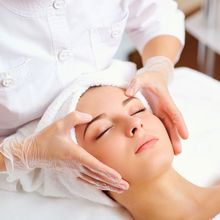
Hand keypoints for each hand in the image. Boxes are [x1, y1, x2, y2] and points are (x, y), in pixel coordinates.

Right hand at [0, 111, 128, 192]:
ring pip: (93, 180)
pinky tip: (104, 186)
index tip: (118, 177)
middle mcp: (75, 165)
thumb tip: (90, 117)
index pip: (94, 164)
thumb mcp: (59, 123)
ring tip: (119, 189)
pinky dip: (97, 184)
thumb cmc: (47, 138)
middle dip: (112, 182)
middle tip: (126, 186)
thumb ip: (75, 118)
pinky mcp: (70, 173)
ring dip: (107, 185)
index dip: (106, 171)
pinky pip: (86, 181)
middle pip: (96, 176)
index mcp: (74, 154)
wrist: (33, 152)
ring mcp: (72, 171)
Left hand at [126, 57, 187, 154]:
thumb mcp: (142, 77)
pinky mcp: (157, 111)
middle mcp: (165, 106)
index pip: (174, 113)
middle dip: (176, 137)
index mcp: (165, 99)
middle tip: (178, 153)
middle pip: (173, 124)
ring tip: (173, 152)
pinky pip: (162, 124)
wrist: (155, 74)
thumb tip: (128, 94)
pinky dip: (164, 133)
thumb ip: (135, 84)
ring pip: (168, 126)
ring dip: (171, 138)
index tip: (185, 136)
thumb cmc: (148, 76)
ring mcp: (162, 110)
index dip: (180, 125)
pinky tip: (163, 142)